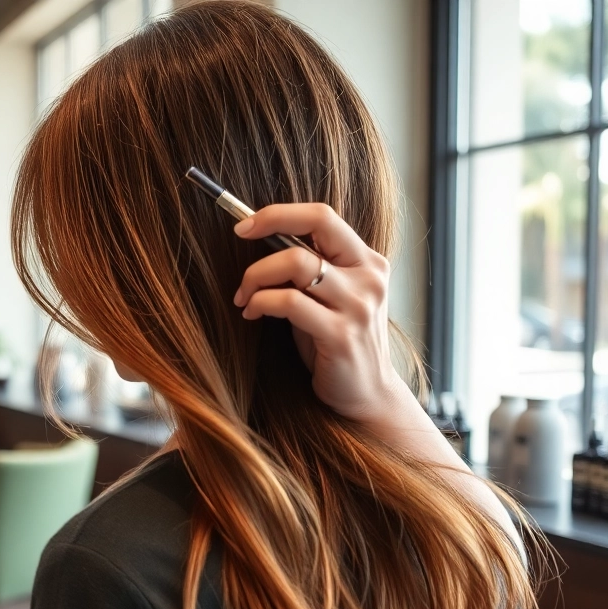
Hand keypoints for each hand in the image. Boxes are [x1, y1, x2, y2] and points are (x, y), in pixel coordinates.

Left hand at [231, 203, 409, 424]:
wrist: (367, 395)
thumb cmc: (337, 343)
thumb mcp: (330, 298)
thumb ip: (311, 269)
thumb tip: (262, 239)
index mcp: (368, 261)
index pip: (323, 216)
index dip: (280, 213)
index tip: (245, 225)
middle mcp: (369, 278)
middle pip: (315, 226)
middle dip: (268, 226)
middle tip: (238, 242)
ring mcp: (358, 306)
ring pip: (295, 263)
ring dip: (256, 276)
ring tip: (244, 297)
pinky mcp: (341, 335)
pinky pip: (289, 302)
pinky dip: (261, 302)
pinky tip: (252, 312)